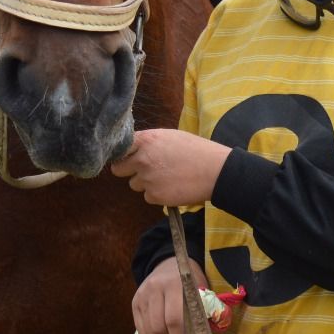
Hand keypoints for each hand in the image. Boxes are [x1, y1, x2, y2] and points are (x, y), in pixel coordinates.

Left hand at [111, 128, 230, 206]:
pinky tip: (172, 187)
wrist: (215, 171)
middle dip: (129, 171)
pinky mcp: (154, 195)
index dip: (124, 154)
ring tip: (167, 178)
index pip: (120, 148)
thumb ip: (150, 142)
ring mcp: (147, 178)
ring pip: (134, 184)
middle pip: (119, 169)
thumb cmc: (197, 151)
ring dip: (146, 184)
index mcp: (146, 140)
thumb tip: (136, 149)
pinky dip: (158, 195)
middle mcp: (142, 159)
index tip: (130, 157)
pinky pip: (148, 197)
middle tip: (145, 170)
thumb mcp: (171, 137)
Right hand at [132, 256, 207, 333]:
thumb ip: (205, 311)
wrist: (170, 264)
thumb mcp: (202, 291)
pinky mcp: (135, 301)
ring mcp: (142, 294)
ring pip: (148, 329)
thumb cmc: (190, 282)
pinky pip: (140, 327)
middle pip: (159, 326)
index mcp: (176, 284)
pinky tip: (160, 333)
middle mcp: (155, 287)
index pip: (175, 319)